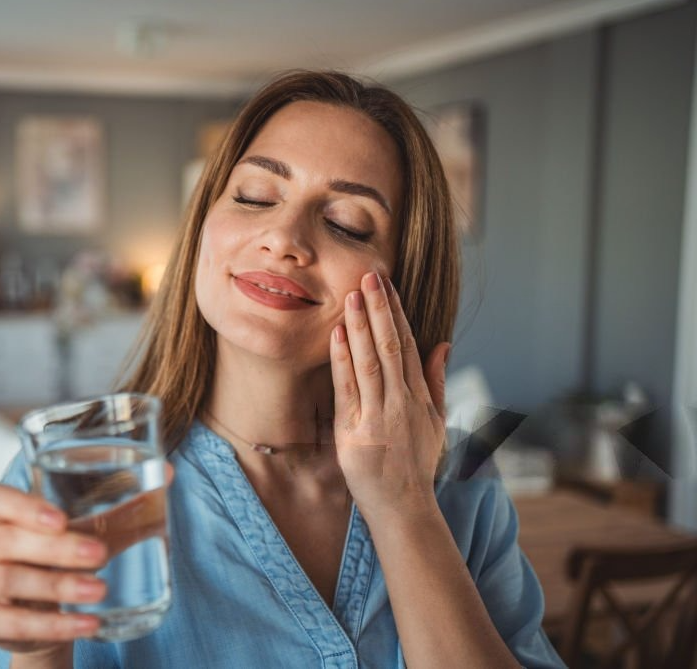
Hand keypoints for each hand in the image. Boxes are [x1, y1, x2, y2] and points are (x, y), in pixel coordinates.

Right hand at [0, 484, 108, 657]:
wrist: (35, 615)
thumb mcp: (79, 534)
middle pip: (6, 541)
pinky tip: (86, 623)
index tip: (61, 518)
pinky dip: (52, 624)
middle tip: (99, 554)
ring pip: (7, 580)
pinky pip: (12, 623)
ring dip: (57, 585)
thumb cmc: (54, 560)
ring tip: (99, 589)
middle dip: (55, 548)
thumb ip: (117, 509)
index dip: (23, 506)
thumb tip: (166, 473)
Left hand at [329, 271, 450, 517]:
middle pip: (390, 346)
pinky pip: (349, 389)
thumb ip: (438, 380)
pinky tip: (338, 335)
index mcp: (419, 396)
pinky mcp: (355, 430)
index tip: (386, 285)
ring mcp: (379, 415)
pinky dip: (343, 360)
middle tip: (369, 275)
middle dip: (379, 309)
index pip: (407, 344)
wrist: (403, 506)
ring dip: (361, 327)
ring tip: (353, 296)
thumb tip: (443, 343)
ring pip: (370, 362)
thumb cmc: (416, 463)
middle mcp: (401, 401)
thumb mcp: (436, 421)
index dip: (395, 312)